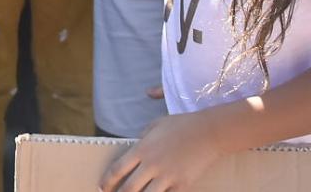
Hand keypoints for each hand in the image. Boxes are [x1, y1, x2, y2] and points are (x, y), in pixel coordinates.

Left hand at [99, 111, 226, 191]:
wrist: (208, 133)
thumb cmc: (181, 125)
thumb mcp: (155, 125)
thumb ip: (141, 138)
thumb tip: (133, 148)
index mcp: (142, 149)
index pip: (117, 169)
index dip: (107, 181)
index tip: (102, 187)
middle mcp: (152, 165)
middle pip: (129, 188)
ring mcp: (167, 177)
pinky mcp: (182, 185)